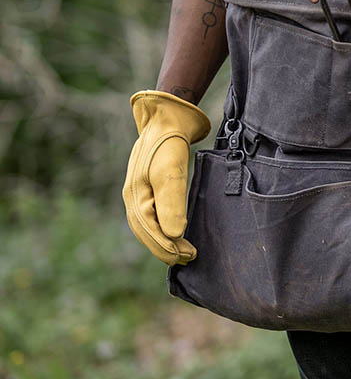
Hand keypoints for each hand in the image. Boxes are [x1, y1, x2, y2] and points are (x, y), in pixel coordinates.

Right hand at [122, 90, 210, 265]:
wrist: (165, 120)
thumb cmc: (168, 145)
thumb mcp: (172, 173)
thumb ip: (172, 203)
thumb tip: (174, 235)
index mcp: (136, 196)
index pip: (150, 232)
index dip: (168, 247)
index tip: (186, 256)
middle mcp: (133, 198)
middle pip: (147, 233)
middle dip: (166, 249)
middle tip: (188, 258)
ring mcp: (137, 193)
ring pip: (148, 227)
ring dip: (164, 242)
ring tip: (182, 252)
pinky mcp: (147, 189)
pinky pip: (150, 218)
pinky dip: (161, 230)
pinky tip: (173, 235)